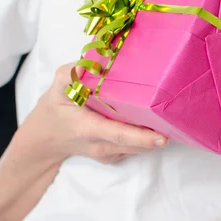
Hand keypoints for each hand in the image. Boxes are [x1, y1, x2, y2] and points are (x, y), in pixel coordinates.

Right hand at [0, 64, 167, 220]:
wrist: (45, 139)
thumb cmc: (55, 110)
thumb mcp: (57, 89)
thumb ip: (69, 74)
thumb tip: (85, 64)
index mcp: (88, 128)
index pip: (118, 134)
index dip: (141, 137)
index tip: (162, 137)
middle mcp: (101, 146)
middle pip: (136, 143)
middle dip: (158, 133)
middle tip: (176, 117)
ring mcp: (108, 154)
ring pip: (138, 148)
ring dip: (154, 135)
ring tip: (169, 116)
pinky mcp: (114, 156)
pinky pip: (134, 148)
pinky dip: (145, 137)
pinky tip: (152, 121)